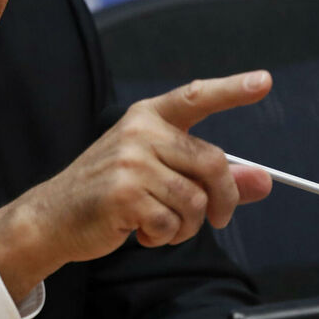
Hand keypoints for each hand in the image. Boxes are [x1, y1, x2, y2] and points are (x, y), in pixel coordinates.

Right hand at [0, 70, 273, 299]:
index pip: (196, 97)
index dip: (232, 89)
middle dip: (223, 200)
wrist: (54, 216)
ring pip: (195, 202)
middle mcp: (140, 132)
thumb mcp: (161, 175)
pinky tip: (140, 230)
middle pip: (212, 164)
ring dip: (187, 227)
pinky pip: (171, 224)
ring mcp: (130, 161)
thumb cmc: (110, 191)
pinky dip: (163, 237)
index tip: (262, 81)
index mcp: (148, 117)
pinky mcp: (124, 194)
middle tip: (218, 220)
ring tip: (160, 225)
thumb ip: (213, 177)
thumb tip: (264, 181)